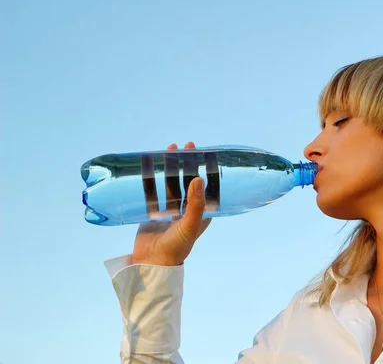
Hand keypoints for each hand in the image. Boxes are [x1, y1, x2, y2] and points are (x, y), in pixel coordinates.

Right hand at [131, 141, 211, 265]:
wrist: (152, 263)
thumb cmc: (177, 246)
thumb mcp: (190, 224)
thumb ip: (195, 203)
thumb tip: (199, 178)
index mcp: (201, 212)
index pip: (205, 186)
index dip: (205, 168)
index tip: (203, 153)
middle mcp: (187, 209)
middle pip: (188, 180)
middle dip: (187, 163)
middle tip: (185, 147)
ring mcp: (170, 209)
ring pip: (171, 182)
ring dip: (171, 167)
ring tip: (168, 150)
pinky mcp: (153, 211)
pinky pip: (154, 190)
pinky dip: (153, 178)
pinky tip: (150, 166)